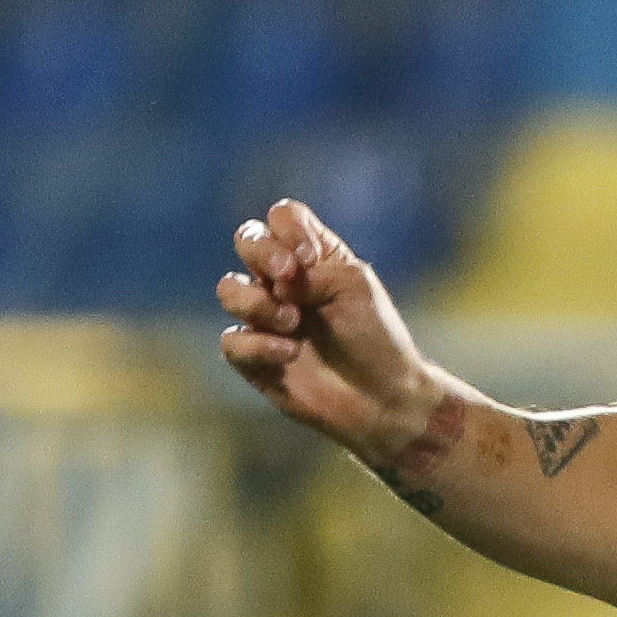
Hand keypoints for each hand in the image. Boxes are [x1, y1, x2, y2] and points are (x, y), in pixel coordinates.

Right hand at [217, 198, 437, 463]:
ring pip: (230, 289)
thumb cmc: (376, 338)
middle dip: (261, 252)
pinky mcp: (254, 357)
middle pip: (248, 240)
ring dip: (259, 303)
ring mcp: (265, 318)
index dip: (288, 228)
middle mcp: (283, 281)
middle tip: (288, 277)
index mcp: (313, 258)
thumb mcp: (355, 286)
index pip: (282, 218)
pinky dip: (260, 345)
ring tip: (293, 322)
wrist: (386, 398)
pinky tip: (291, 353)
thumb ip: (313, 267)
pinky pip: (232, 341)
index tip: (309, 256)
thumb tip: (274, 279)